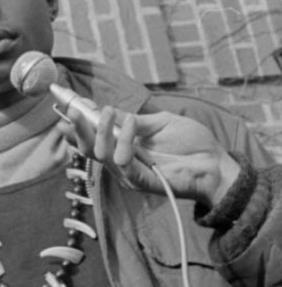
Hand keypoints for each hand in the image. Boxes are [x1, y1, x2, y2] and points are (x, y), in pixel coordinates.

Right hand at [58, 105, 239, 207]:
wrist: (216, 164)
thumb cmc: (193, 143)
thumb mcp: (160, 122)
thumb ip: (133, 119)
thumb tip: (108, 110)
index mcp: (124, 146)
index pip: (93, 137)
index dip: (79, 123)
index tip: (70, 105)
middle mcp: (122, 160)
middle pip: (88, 148)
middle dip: (77, 129)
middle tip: (72, 110)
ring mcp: (129, 173)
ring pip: (100, 154)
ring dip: (100, 130)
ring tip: (107, 112)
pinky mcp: (139, 181)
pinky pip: (122, 161)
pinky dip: (124, 139)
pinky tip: (133, 123)